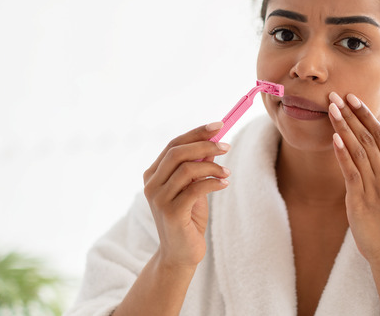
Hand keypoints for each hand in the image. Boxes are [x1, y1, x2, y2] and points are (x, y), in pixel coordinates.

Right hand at [142, 122, 230, 269]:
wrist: (181, 254)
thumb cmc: (188, 218)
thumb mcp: (194, 188)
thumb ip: (198, 166)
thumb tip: (214, 143)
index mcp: (154, 174)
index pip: (174, 144)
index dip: (196, 132)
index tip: (218, 126)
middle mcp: (152, 184)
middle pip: (177, 152)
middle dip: (204, 144)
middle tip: (227, 145)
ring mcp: (159, 199)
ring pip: (187, 169)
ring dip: (212, 166)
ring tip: (227, 172)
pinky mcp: (171, 213)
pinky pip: (195, 188)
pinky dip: (213, 182)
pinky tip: (224, 184)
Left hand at [327, 92, 379, 265]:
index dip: (365, 114)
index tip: (351, 97)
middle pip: (368, 136)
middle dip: (351, 114)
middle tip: (335, 94)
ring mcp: (375, 185)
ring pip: (358, 150)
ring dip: (343, 127)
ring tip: (330, 109)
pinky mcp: (362, 199)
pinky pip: (352, 172)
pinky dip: (343, 154)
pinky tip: (334, 139)